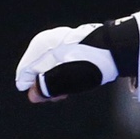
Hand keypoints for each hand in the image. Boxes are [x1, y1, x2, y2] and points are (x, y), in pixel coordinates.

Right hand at [14, 18, 138, 101]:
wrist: (115, 48)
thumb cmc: (87, 63)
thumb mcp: (62, 80)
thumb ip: (44, 88)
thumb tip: (33, 94)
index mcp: (39, 46)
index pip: (24, 74)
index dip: (35, 89)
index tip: (49, 97)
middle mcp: (46, 41)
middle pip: (36, 70)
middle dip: (47, 85)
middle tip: (62, 95)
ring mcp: (59, 41)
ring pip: (50, 67)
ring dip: (57, 80)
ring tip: (72, 86)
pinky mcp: (72, 44)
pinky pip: (61, 61)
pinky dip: (65, 71)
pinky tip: (77, 76)